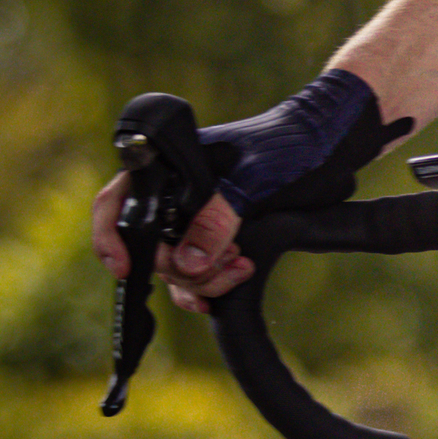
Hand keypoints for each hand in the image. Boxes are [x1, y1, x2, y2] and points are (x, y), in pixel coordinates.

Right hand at [91, 70, 409, 306]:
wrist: (327, 147)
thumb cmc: (287, 146)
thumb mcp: (252, 179)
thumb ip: (218, 218)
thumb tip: (187, 262)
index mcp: (167, 167)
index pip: (116, 203)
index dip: (110, 237)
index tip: (124, 267)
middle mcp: (173, 194)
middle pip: (150, 247)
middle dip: (182, 265)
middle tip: (228, 261)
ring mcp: (193, 218)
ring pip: (174, 266)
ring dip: (202, 279)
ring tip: (242, 267)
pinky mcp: (216, 238)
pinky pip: (195, 274)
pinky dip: (207, 287)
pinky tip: (224, 292)